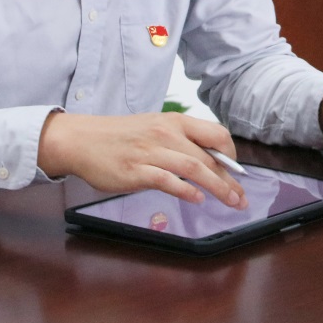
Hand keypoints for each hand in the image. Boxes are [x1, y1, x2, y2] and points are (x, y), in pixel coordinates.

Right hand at [37, 112, 247, 208]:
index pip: (217, 134)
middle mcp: (167, 134)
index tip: (236, 172)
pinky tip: (197, 199)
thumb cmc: (120, 137)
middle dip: (230, 180)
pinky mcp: (137, 171)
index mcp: (175, 122)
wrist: (82, 139)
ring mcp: (152, 152)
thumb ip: (180, 141)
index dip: (231, 155)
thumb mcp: (155, 128)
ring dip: (217, 187)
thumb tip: (208, 161)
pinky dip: (186, 191)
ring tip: (230, 201)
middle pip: (209, 157)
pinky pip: (168, 181)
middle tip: (241, 197)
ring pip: (195, 169)